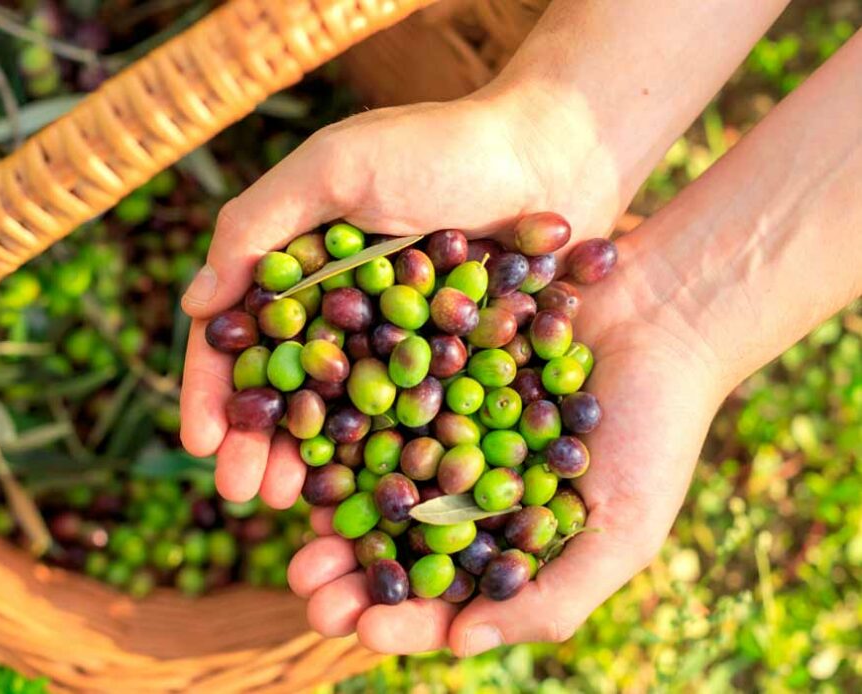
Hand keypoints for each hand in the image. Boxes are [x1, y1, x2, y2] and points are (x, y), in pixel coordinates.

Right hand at [179, 88, 623, 505]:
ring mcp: (394, 346)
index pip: (239, 338)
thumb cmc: (438, 146)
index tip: (200, 440)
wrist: (556, 155)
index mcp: (299, 268)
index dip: (213, 390)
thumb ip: (256, 225)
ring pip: (338, 418)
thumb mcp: (334, 167)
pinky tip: (362, 495)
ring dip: (307, 464)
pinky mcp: (448, 368)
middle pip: (284, 391)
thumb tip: (192, 305)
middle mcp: (338, 314)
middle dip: (254, 443)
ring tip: (289, 505)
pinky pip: (405, 422)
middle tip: (237, 490)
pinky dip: (381, 459)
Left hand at [285, 235, 728, 653]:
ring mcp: (439, 430)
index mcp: (505, 542)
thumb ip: (551, 597)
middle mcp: (462, 491)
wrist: (664, 314)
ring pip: (372, 480)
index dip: (402, 619)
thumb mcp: (622, 530)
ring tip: (297, 529)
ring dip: (332, 508)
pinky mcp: (427, 368)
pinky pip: (377, 402)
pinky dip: (343, 425)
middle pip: (393, 545)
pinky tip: (311, 443)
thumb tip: (460, 647)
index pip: (444, 598)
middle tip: (306, 590)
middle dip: (348, 572)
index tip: (362, 630)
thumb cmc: (658, 431)